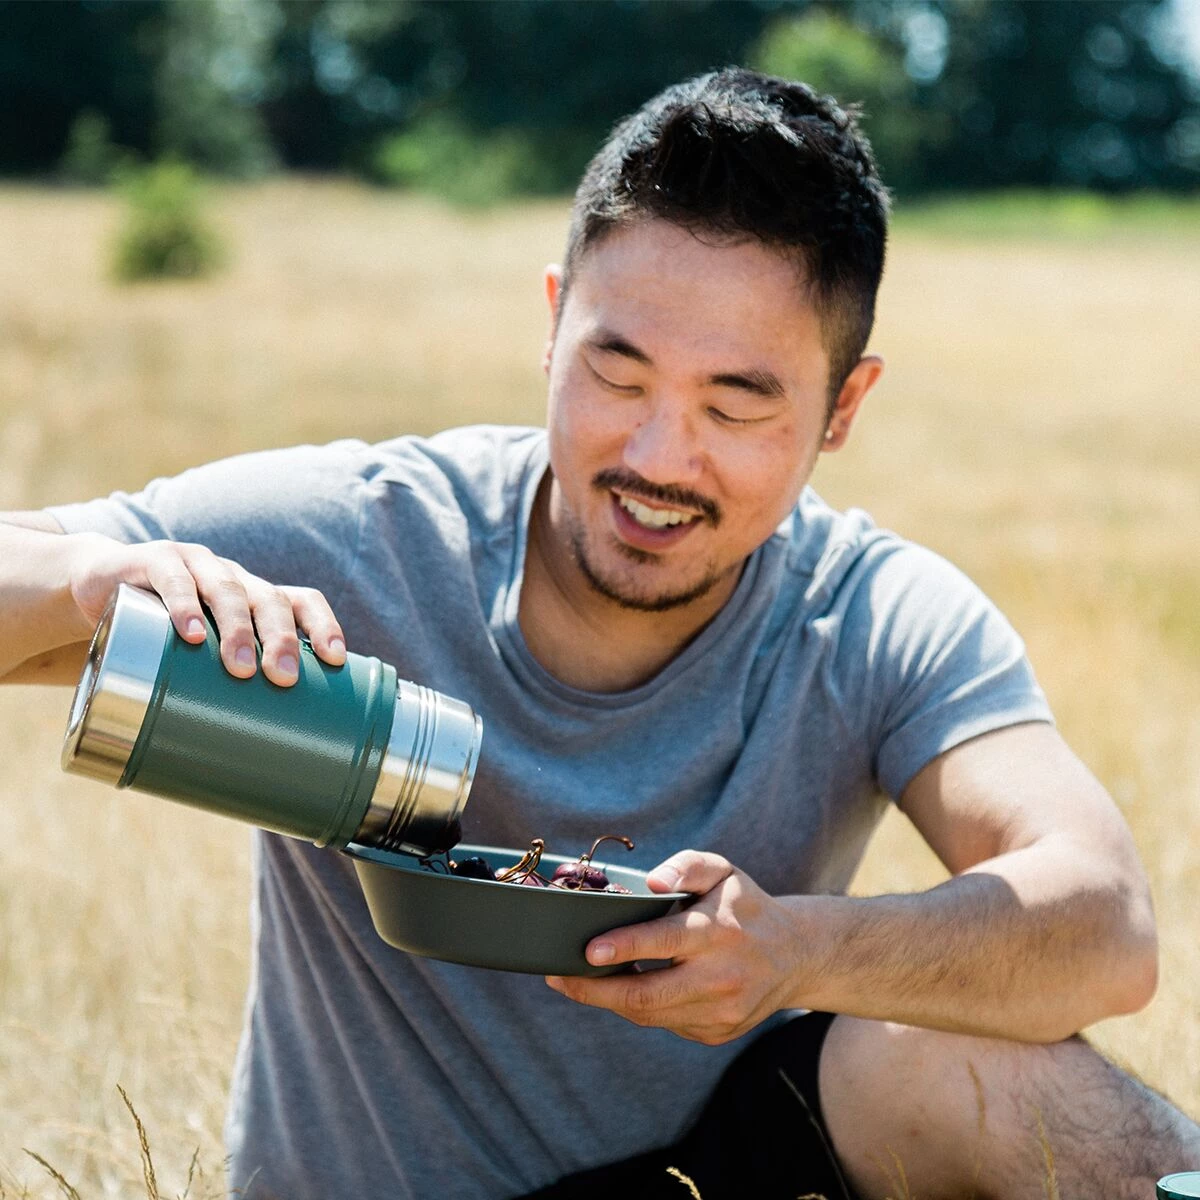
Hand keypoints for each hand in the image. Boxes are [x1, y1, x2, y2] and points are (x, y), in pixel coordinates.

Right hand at [66, 534, 345, 685]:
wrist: (98, 587)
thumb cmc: (164, 632)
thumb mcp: (199, 657)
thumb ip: (226, 691)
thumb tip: (254, 769)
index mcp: (255, 596)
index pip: (302, 601)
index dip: (323, 625)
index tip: (336, 659)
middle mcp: (233, 578)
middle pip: (269, 600)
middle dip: (281, 639)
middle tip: (283, 679)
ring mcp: (196, 565)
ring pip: (227, 590)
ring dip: (238, 629)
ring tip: (240, 667)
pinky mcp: (153, 562)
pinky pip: (174, 580)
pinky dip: (184, 606)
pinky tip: (191, 633)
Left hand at [545, 850, 806, 1044]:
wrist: (796, 955)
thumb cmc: (744, 905)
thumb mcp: (722, 870)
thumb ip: (686, 866)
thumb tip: (652, 884)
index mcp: (719, 932)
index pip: (664, 942)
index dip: (623, 948)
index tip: (588, 951)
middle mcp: (720, 977)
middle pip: (646, 995)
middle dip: (594, 989)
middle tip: (557, 976)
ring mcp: (719, 1012)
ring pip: (649, 1014)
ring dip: (608, 999)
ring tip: (576, 981)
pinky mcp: (716, 1032)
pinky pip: (664, 1022)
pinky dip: (639, 1007)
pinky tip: (621, 988)